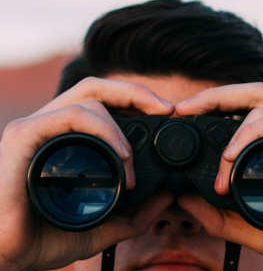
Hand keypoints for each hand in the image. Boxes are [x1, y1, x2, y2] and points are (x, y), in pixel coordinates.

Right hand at [0, 77, 173, 270]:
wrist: (8, 255)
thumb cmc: (47, 235)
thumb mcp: (104, 224)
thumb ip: (136, 214)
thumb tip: (167, 197)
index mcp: (71, 138)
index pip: (105, 103)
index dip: (136, 101)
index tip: (166, 113)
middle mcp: (55, 126)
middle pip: (98, 88)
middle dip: (136, 93)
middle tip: (165, 108)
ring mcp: (39, 127)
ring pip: (87, 98)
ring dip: (120, 122)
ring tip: (133, 156)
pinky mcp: (25, 135)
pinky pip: (70, 115)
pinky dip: (102, 128)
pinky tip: (121, 153)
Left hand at [176, 82, 262, 270]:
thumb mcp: (254, 226)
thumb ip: (219, 216)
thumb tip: (184, 199)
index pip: (244, 111)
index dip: (213, 107)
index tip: (182, 116)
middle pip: (251, 94)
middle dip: (213, 96)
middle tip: (182, 109)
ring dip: (228, 122)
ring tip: (203, 141)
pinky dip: (251, 134)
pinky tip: (230, 155)